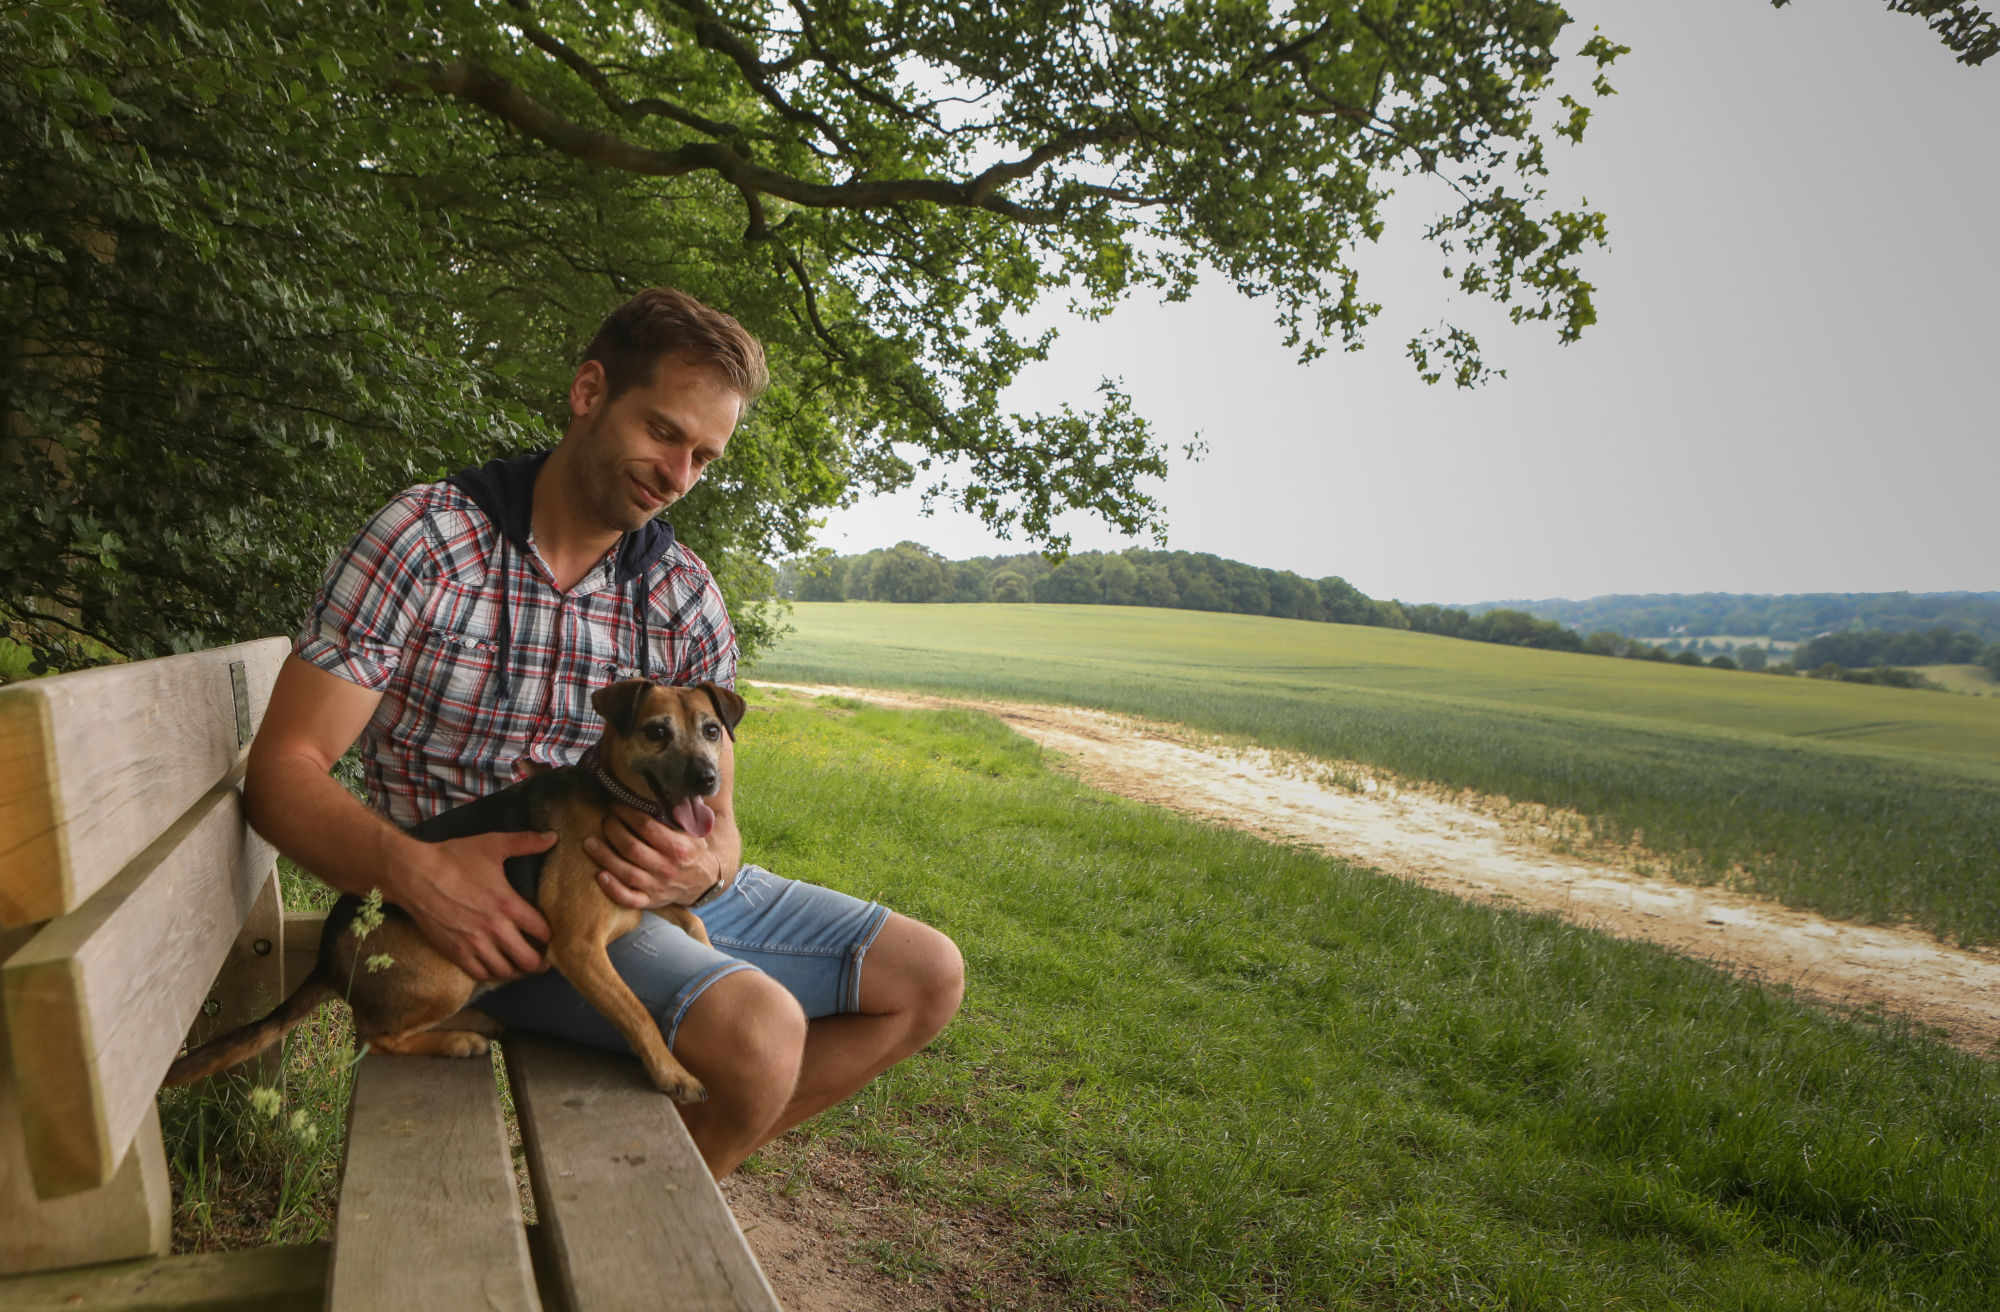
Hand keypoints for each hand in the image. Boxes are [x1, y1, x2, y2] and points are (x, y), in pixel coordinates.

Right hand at [395, 830, 556, 981]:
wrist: (414, 875)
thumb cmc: (454, 859)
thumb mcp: (493, 845)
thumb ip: (526, 842)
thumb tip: (553, 837)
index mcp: (508, 905)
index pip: (541, 931)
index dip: (549, 936)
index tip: (550, 936)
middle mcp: (494, 929)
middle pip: (528, 959)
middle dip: (539, 962)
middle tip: (543, 960)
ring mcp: (474, 944)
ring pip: (505, 971)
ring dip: (517, 971)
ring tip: (522, 966)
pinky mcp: (455, 952)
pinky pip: (480, 974)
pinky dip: (492, 974)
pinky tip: (496, 968)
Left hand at [584, 803, 722, 909]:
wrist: (705, 882)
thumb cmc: (693, 850)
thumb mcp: (694, 829)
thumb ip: (680, 811)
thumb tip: (664, 791)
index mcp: (679, 847)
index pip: (647, 827)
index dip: (627, 814)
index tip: (616, 806)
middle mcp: (667, 867)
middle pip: (632, 848)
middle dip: (613, 831)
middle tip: (605, 821)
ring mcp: (658, 886)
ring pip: (626, 872)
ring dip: (604, 856)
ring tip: (589, 842)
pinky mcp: (650, 901)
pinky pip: (629, 899)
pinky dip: (613, 889)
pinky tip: (599, 875)